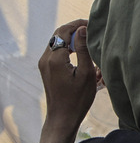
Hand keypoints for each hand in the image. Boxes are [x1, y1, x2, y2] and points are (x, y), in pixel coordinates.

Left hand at [35, 20, 96, 142]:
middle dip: (74, 29)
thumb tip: (82, 29)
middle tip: (91, 30)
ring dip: (71, 38)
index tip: (92, 24)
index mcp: (55, 58)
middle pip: (58, 34)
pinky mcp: (46, 69)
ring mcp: (44, 64)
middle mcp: (45, 58)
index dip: (78, 24)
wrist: (62, 118)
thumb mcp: (86, 74)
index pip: (64, 31)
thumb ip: (83, 50)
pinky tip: (79, 52)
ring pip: (56, 42)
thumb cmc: (78, 99)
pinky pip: (55, 51)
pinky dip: (67, 47)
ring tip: (87, 40)